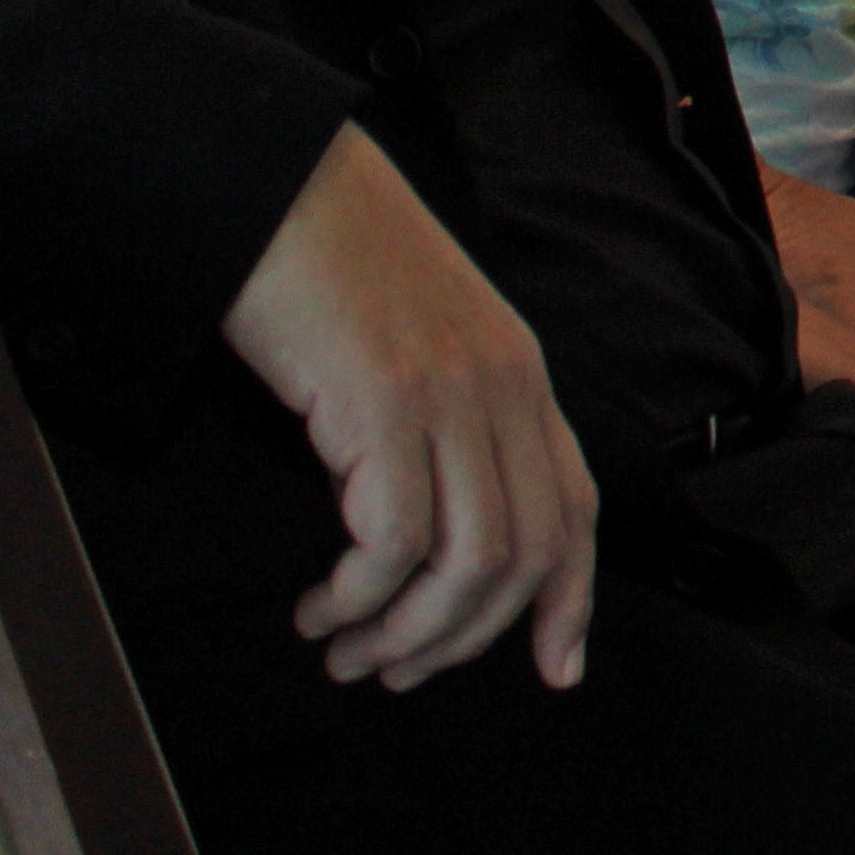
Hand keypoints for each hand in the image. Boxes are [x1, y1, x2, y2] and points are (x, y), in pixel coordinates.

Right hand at [217, 126, 598, 691]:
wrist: (278, 180)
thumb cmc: (329, 263)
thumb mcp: (418, 338)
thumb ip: (449, 413)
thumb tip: (432, 523)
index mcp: (521, 373)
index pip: (576, 506)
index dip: (572, 598)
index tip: (558, 671)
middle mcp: (505, 385)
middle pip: (526, 552)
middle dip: (464, 638)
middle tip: (392, 674)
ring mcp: (451, 392)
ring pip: (471, 562)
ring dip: (407, 634)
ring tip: (345, 652)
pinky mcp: (383, 401)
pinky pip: (396, 541)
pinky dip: (361, 597)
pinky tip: (320, 609)